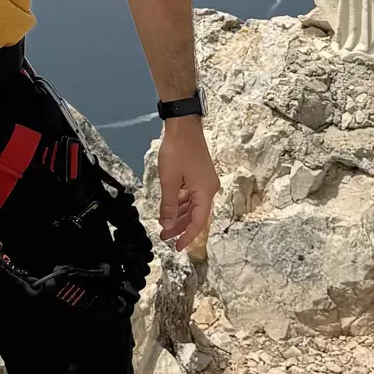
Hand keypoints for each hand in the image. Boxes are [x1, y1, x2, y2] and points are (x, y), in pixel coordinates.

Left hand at [155, 117, 218, 255]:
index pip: (198, 223)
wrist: (184, 126)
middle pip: (196, 215)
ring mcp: (205, 182)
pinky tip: (171, 208)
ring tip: (164, 225)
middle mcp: (209, 189)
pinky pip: (192, 196)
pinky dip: (182, 204)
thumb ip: (169, 206)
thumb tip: (168, 226)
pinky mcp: (199, 175)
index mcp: (205, 193)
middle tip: (164, 237)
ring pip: (193, 206)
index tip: (176, 248)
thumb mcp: (169, 181)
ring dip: (180, 216)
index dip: (187, 237)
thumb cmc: (177, 152)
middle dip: (180, 228)